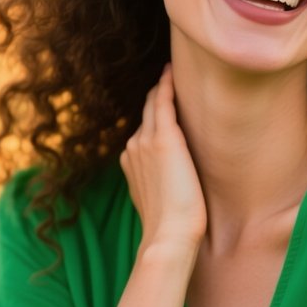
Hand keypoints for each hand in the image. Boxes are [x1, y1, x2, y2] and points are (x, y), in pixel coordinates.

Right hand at [120, 65, 206, 252]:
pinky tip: (172, 72)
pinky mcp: (164, 139)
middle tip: (171, 75)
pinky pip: (164, 102)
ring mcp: (145, 141)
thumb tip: (175, 180)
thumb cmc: (172, 226)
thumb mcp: (160, 199)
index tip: (166, 101)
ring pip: (154, 104)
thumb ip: (162, 182)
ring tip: (173, 70)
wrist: (170, 236)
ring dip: (162, 87)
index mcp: (131, 161)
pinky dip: (166, 85)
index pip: (144, 128)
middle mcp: (133, 146)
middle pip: (147, 112)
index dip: (155, 114)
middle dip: (157, 95)